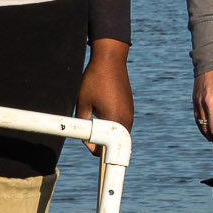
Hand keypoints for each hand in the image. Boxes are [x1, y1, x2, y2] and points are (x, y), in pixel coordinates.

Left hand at [75, 40, 132, 155]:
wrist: (110, 60)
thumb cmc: (94, 80)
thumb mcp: (82, 103)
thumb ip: (83, 124)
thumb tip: (85, 140)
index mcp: (115, 120)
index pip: (108, 147)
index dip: (96, 152)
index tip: (89, 150)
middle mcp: (126, 119)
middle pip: (116, 144)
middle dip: (104, 146)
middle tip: (90, 143)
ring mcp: (130, 113)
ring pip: (120, 134)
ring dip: (109, 136)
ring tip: (95, 132)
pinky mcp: (129, 108)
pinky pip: (122, 124)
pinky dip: (113, 127)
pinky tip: (102, 120)